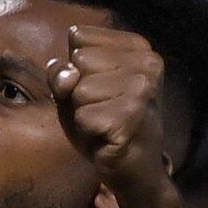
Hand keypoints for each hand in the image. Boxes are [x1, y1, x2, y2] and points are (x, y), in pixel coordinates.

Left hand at [50, 24, 171, 193]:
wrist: (133, 170)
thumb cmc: (103, 124)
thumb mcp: (72, 92)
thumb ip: (59, 74)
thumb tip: (68, 74)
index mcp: (138, 46)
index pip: (78, 37)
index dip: (76, 68)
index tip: (100, 89)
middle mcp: (148, 62)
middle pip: (79, 60)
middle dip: (79, 91)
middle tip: (102, 110)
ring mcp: (143, 89)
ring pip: (79, 89)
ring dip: (83, 113)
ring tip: (105, 124)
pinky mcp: (132, 116)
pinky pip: (84, 116)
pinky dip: (87, 131)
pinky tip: (107, 138)